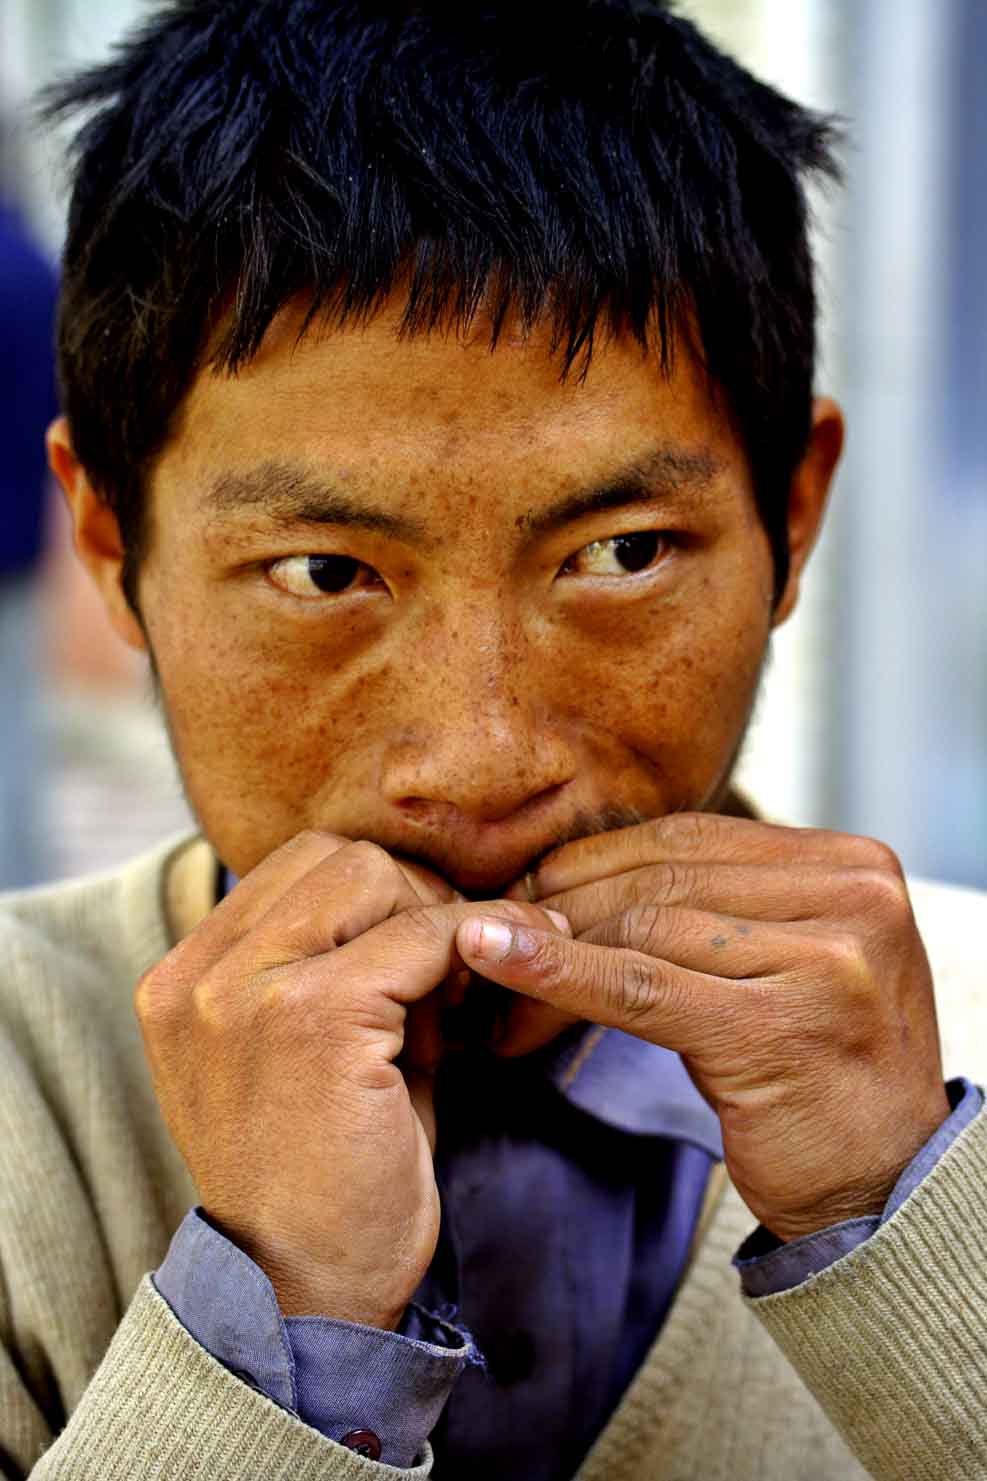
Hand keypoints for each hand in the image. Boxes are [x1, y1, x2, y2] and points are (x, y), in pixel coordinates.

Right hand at [136, 830, 567, 1325]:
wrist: (306, 1292)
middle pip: (336, 857)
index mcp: (182, 981)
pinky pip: (423, 937)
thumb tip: (431, 896)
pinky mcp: (314, 1016)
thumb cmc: (322, 1176)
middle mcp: (198, 976)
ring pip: (376, 877)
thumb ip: (339, 967)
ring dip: (438, 920)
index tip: (426, 951)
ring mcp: (247, 992)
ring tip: (461, 994)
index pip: (295, 868)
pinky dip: (473, 947)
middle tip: (454, 968)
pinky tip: (497, 994)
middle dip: (412, 896)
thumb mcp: (304, 1055)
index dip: (376, 895)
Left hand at [458, 814, 950, 1241]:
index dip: (592, 860)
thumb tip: (574, 874)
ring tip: (491, 995)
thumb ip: (718, 905)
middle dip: (560, 905)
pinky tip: (496, 966)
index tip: (522, 893)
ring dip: (549, 954)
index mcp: (854, 865)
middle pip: (663, 875)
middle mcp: (853, 898)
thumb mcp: (786, 962)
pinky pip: (641, 986)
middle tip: (483, 942)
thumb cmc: (818, 1071)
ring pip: (643, 924)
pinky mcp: (777, 1028)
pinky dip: (560, 975)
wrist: (885, 1189)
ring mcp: (825, 960)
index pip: (689, 836)